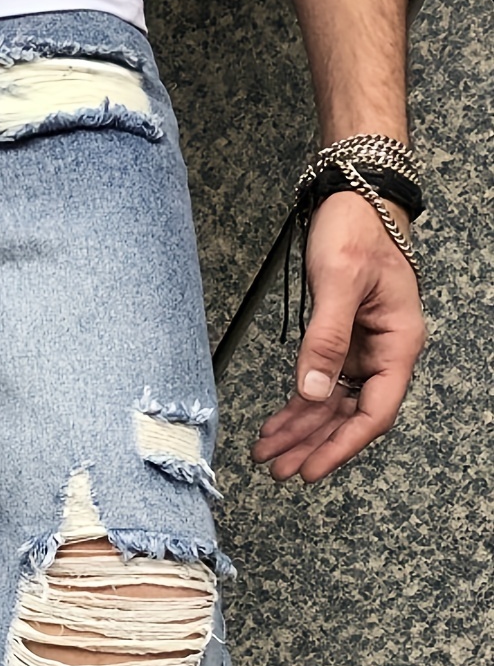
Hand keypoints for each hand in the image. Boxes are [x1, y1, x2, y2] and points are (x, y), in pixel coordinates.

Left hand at [251, 190, 425, 482]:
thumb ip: (327, 339)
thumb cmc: (357, 228)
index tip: (311, 469)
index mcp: (398, 343)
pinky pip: (322, 384)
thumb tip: (315, 392)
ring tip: (267, 455)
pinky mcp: (343, 341)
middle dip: (313, 445)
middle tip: (278, 471)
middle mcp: (384, 352)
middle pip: (350, 416)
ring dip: (300, 431)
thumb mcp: (340, 282)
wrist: (354, 194)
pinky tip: (274, 425)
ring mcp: (364, 349)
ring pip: (332, 405)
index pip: (375, 412)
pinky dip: (297, 406)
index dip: (342, 445)